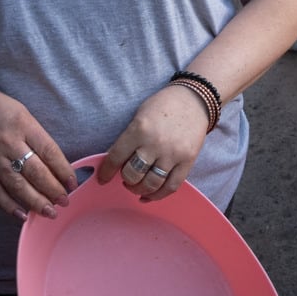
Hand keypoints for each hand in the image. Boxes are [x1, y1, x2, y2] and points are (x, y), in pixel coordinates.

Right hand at [0, 88, 76, 221]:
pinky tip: (23, 214)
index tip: (73, 183)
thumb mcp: (23, 113)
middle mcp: (9, 143)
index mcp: (24, 125)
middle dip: (53, 190)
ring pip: (17, 185)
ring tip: (49, 212)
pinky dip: (9, 205)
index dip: (63, 170)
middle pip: (35, 172)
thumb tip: (55, 163)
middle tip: (64, 201)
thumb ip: (37, 137)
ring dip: (35, 201)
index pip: (49, 151)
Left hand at [95, 85, 209, 201]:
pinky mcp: (187, 161)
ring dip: (139, 190)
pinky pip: (171, 186)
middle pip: (133, 174)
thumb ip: (129, 138)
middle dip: (125, 180)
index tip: (102, 178)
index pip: (116, 157)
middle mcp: (155, 144)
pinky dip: (158, 196)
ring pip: (151, 184)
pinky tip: (149, 196)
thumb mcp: (139, 115)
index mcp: (140, 129)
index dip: (106, 171)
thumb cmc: (163, 105)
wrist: (194, 99)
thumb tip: (115, 162)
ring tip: (136, 186)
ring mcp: (173, 154)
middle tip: (125, 178)